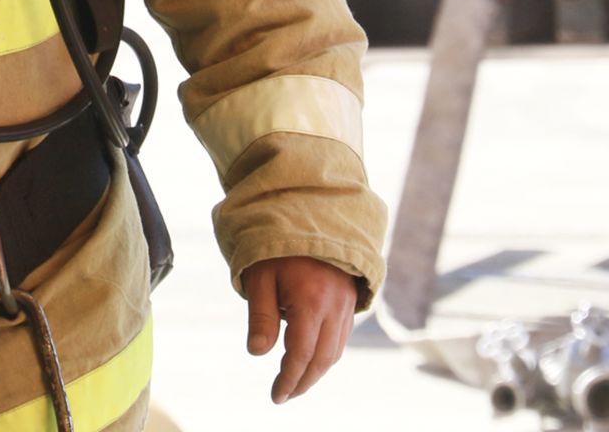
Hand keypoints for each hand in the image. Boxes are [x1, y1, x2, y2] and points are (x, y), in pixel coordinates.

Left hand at [241, 256, 358, 403]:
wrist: (312, 213)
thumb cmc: (278, 245)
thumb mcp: (260, 276)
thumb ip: (261, 316)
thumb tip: (257, 352)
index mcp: (310, 300)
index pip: (301, 353)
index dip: (288, 378)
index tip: (276, 395)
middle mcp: (334, 306)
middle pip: (323, 358)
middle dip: (304, 381)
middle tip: (284, 395)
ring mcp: (346, 303)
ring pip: (336, 350)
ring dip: (317, 371)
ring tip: (295, 382)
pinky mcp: (350, 299)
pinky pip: (341, 336)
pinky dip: (327, 353)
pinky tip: (311, 357)